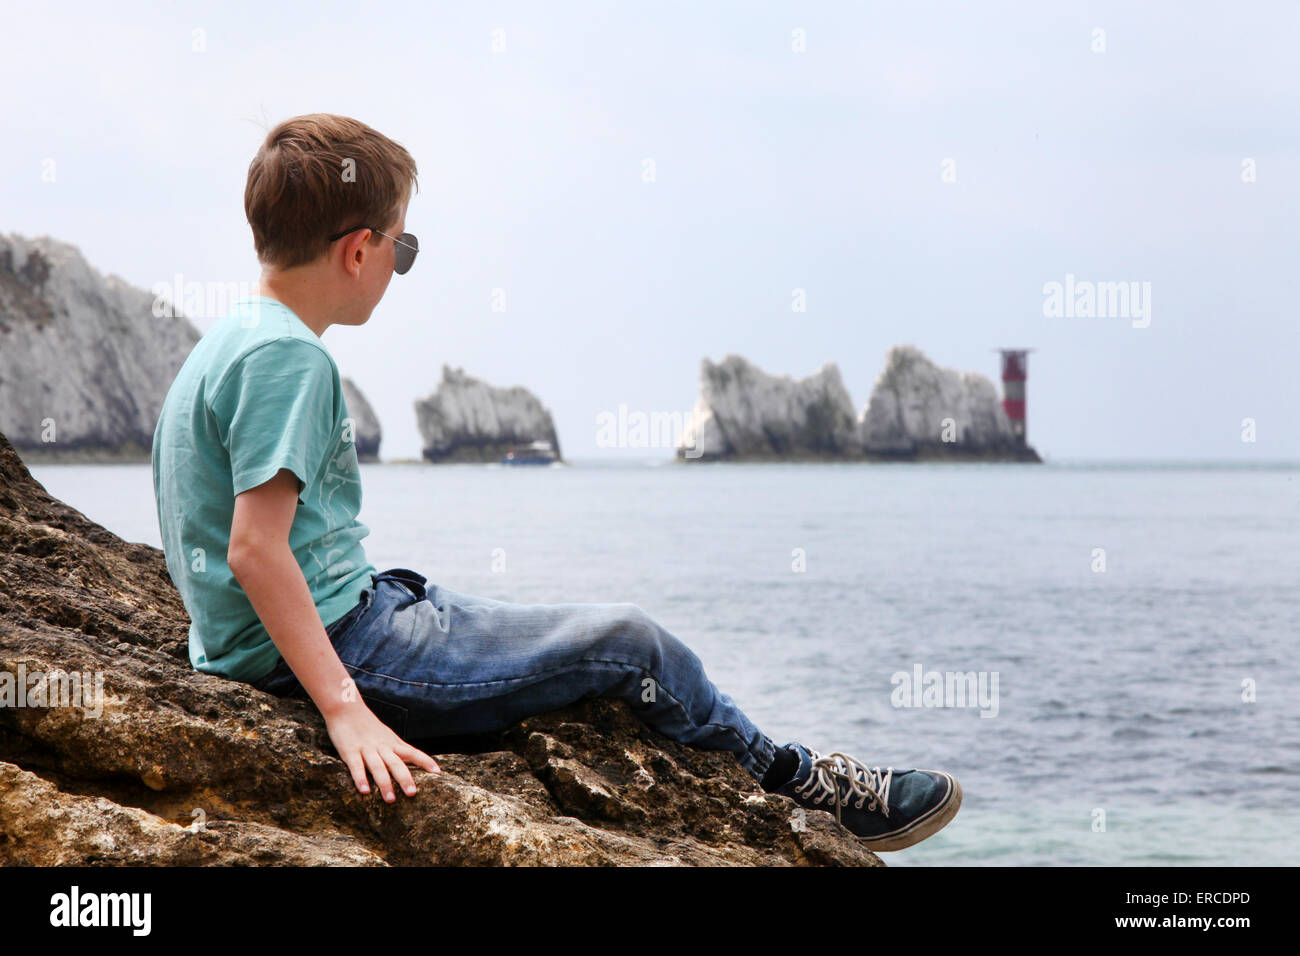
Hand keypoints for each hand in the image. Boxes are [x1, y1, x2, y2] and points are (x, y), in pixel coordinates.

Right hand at [324, 701, 440, 800]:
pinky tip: (365, 791)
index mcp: (392, 743)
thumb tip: (412, 760)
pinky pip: (356, 766)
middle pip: (396, 763)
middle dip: (405, 778)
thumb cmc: (367, 725)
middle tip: (412, 794)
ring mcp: (366, 749)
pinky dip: (360, 779)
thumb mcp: (386, 735)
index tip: (438, 772)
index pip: (412, 752)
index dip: (425, 761)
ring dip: (385, 783)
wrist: (346, 709)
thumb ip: (396, 748)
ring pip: (378, 767)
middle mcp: (382, 746)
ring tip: (391, 800)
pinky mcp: (350, 751)